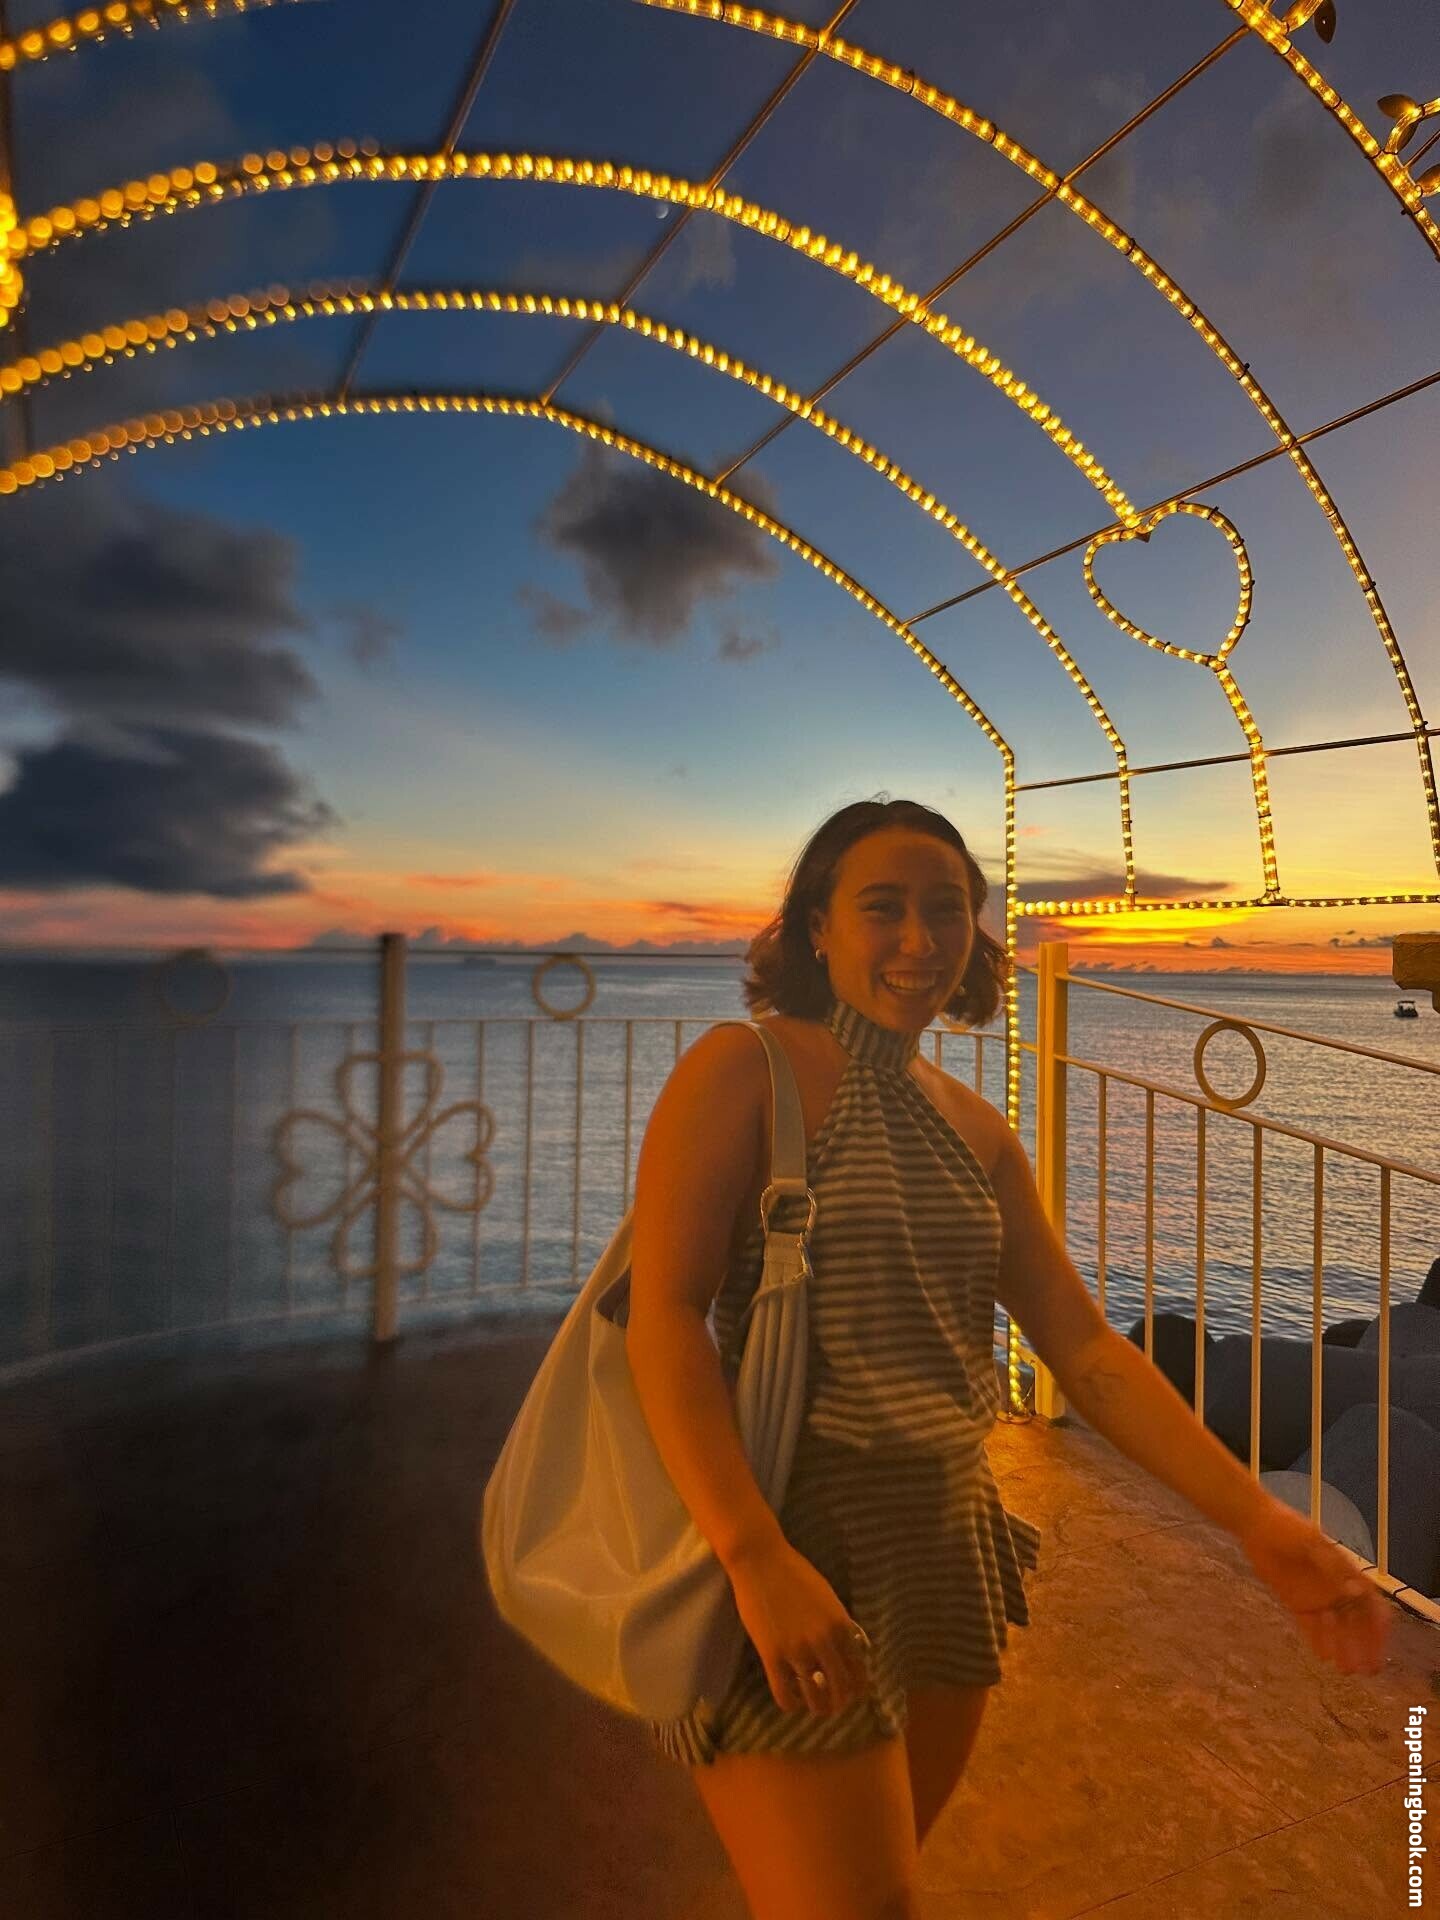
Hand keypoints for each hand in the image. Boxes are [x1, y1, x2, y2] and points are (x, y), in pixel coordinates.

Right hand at [726, 1540, 872, 1715]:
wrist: (760, 1561)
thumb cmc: (794, 1573)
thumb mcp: (828, 1597)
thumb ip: (838, 1624)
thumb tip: (846, 1649)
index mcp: (841, 1625)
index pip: (858, 1671)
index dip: (857, 1688)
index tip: (852, 1693)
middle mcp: (824, 1642)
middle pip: (841, 1689)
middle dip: (840, 1702)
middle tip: (834, 1704)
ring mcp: (798, 1651)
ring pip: (815, 1698)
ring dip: (818, 1707)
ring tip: (815, 1706)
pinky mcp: (772, 1656)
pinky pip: (785, 1695)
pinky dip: (792, 1704)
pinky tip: (793, 1699)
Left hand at [1239, 1496, 1388, 1673]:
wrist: (1257, 1524)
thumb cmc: (1287, 1528)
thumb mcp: (1311, 1542)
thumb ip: (1332, 1567)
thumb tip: (1357, 1591)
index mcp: (1345, 1572)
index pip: (1370, 1604)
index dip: (1378, 1626)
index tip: (1380, 1647)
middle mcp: (1335, 1588)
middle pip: (1355, 1622)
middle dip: (1363, 1646)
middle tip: (1367, 1670)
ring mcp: (1316, 1596)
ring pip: (1335, 1628)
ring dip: (1343, 1648)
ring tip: (1346, 1670)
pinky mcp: (1296, 1601)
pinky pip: (1310, 1626)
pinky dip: (1318, 1640)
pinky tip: (1323, 1656)